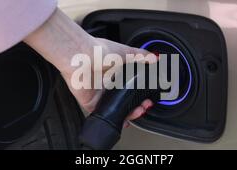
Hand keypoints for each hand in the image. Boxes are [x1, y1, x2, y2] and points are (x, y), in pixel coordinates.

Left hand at [25, 8, 156, 126]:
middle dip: (137, 105)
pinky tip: (124, 119)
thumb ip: (141, 55)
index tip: (148, 96)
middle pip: (124, 99)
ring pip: (116, 109)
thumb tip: (154, 57)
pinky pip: (104, 115)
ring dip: (129, 113)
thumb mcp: (126, 51)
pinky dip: (114, 119)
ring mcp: (99, 94)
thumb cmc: (98, 51)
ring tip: (139, 111)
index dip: (140, 93)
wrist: (82, 57)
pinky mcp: (91, 103)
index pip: (130, 86)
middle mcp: (106, 84)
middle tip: (146, 105)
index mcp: (114, 72)